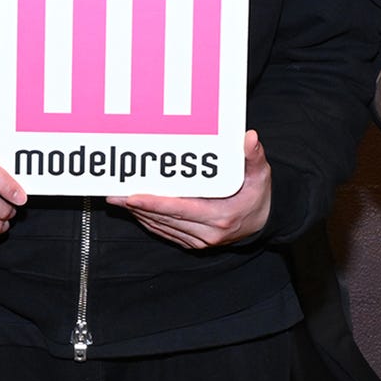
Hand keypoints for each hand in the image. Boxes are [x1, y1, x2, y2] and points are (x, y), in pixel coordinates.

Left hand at [106, 130, 270, 248]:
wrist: (265, 220)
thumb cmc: (258, 193)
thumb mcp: (260, 173)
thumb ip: (253, 156)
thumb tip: (249, 137)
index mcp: (222, 215)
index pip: (181, 209)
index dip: (155, 204)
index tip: (133, 196)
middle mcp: (209, 232)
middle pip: (166, 219)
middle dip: (138, 207)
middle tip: (114, 195)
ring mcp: (201, 240)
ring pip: (163, 227)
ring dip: (139, 214)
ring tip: (118, 200)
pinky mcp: (195, 243)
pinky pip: (167, 232)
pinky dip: (150, 221)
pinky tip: (136, 211)